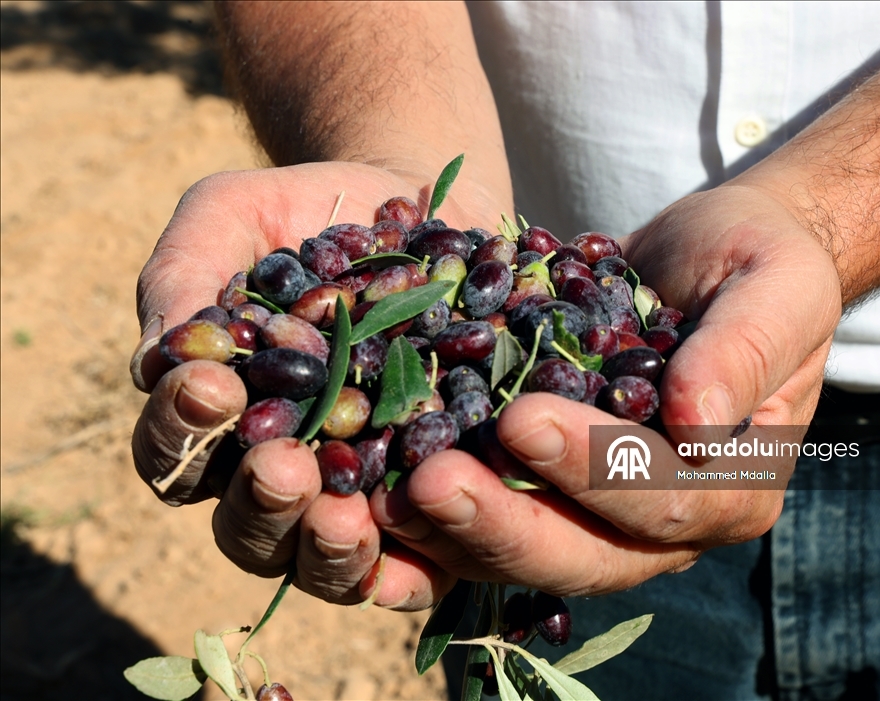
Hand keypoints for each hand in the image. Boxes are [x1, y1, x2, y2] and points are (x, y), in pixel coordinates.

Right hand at [130, 161, 499, 608]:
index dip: (180, 430)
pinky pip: (424, 549)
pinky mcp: (432, 492)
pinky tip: (432, 517)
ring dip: (330, 547)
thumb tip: (157, 362)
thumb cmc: (306, 210)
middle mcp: (281, 472)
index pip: (175, 452)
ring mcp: (359, 492)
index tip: (208, 388)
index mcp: (217, 422)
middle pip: (249, 528)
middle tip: (283, 466)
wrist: (416, 207)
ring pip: (327, 559)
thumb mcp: (233, 215)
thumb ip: (185, 274)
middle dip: (261, 502)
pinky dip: (421, 549)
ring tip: (346, 514)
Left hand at [369, 184, 841, 595]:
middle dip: (504, 522)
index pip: (663, 500)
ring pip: (525, 553)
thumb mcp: (776, 287)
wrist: (706, 259)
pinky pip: (489, 518)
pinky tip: (375, 485)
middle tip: (430, 481)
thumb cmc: (755, 264)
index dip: (592, 469)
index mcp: (733, 488)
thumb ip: (746, 351)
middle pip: (584, 554)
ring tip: (386, 491)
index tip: (521, 418)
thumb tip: (700, 425)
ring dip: (454, 532)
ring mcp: (600, 519)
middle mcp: (666, 525)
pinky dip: (435, 515)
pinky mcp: (545, 493)